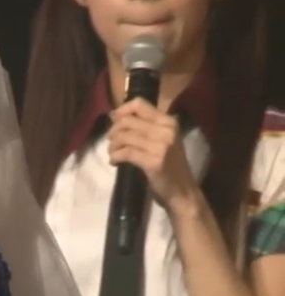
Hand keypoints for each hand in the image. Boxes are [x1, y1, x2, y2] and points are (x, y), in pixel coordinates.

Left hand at [107, 98, 201, 214]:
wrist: (183, 191)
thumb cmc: (169, 165)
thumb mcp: (162, 140)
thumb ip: (145, 127)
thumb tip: (115, 115)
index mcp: (169, 122)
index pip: (139, 104)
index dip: (121, 110)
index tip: (114, 121)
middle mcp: (166, 130)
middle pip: (127, 121)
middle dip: (113, 131)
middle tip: (112, 142)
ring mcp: (161, 146)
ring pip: (123, 136)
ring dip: (112, 146)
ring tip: (113, 153)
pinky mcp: (153, 162)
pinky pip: (125, 153)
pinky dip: (115, 157)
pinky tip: (115, 162)